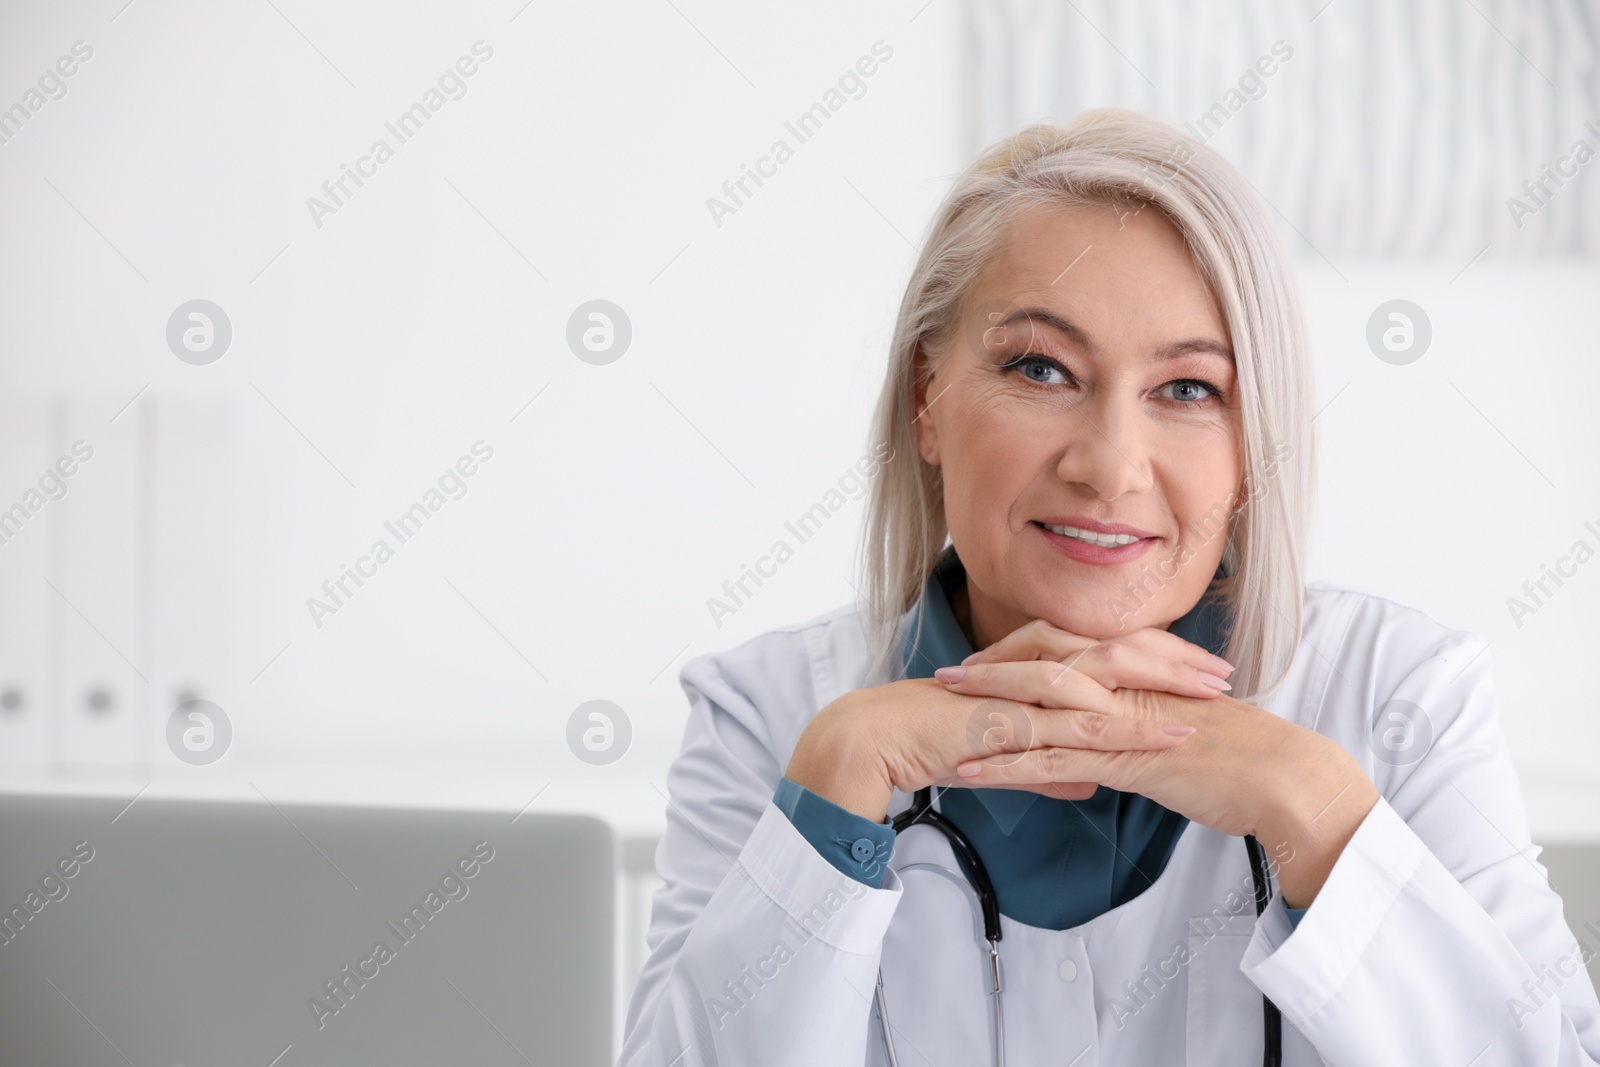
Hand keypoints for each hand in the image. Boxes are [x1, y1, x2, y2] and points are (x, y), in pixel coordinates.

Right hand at [785, 622, 1228, 821]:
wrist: (877, 744)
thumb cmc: (929, 743)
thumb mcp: (1004, 759)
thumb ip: (1047, 766)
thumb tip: (1087, 783)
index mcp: (1031, 668)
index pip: (1104, 651)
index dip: (1154, 657)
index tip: (1199, 670)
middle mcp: (1033, 667)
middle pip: (1116, 648)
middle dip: (1174, 659)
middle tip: (1223, 671)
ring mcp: (1023, 689)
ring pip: (1107, 676)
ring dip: (1163, 684)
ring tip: (1211, 697)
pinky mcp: (1013, 719)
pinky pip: (1080, 722)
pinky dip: (1129, 727)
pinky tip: (1165, 734)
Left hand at [937, 666, 1379, 905]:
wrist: (1285, 776)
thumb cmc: (1242, 757)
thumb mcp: (1185, 723)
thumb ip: (1147, 718)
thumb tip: (1124, 728)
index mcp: (1139, 669)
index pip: (1067, 645)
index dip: (1021, 649)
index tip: (986, 662)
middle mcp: (1125, 683)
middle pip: (1041, 661)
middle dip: (990, 668)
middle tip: (945, 677)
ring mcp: (1122, 717)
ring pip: (1039, 705)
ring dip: (985, 711)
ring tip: (941, 718)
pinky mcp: (1125, 756)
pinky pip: (1053, 758)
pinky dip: (1007, 763)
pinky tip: (972, 772)